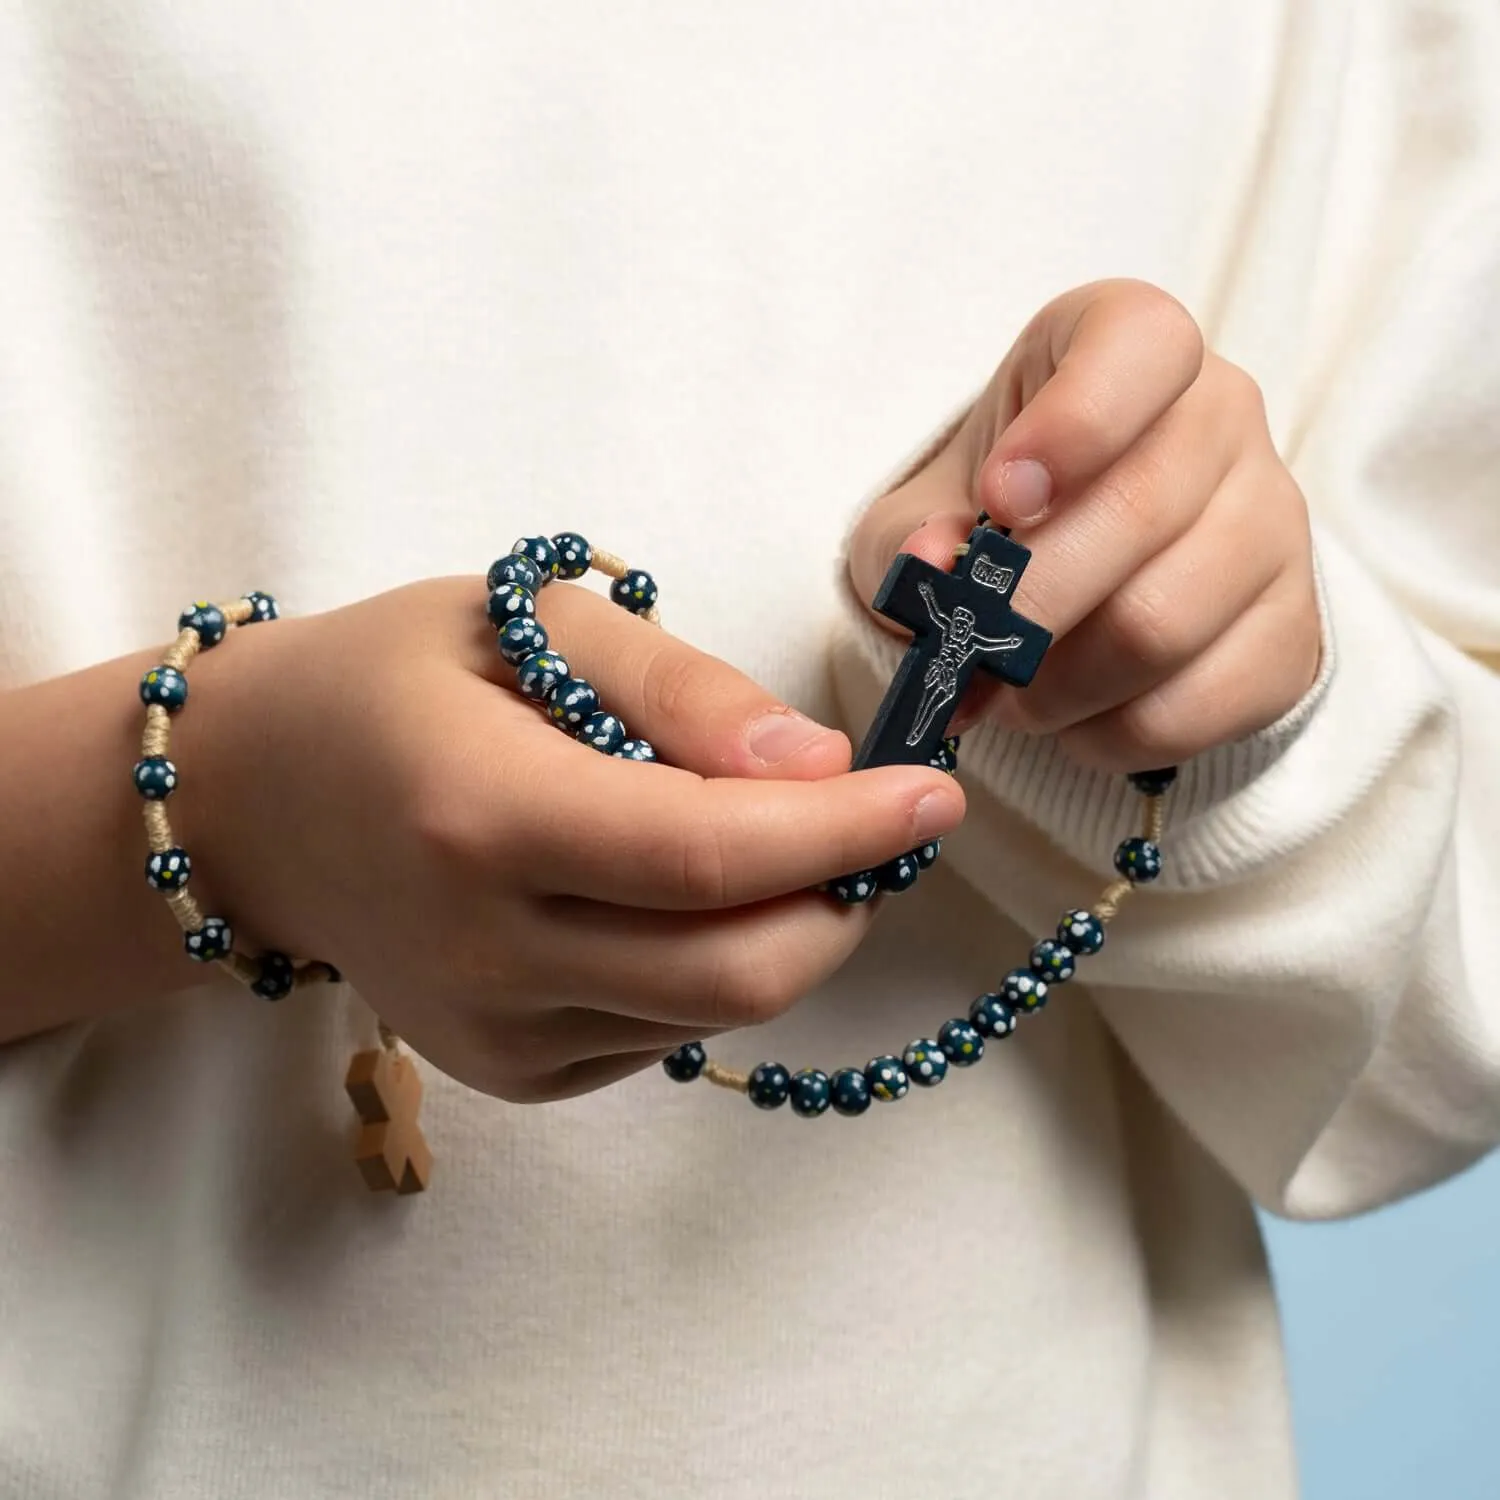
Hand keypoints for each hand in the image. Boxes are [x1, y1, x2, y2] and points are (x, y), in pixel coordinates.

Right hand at [197, 577, 963, 1100]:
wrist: (261, 801)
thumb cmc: (395, 682)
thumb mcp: (530, 625)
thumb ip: (679, 689)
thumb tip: (817, 768)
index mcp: (482, 815)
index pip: (706, 856)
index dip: (842, 833)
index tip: (933, 794)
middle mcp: (484, 950)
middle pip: (734, 971)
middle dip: (844, 901)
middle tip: (875, 825)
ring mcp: (493, 1033)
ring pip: (715, 1016)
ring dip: (792, 935)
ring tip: (782, 846)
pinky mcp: (509, 1073)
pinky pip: (666, 1036)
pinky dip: (713, 968)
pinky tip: (675, 898)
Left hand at [850, 279, 1320, 770]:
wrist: (1072, 578)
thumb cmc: (993, 517)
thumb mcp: (925, 507)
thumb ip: (908, 535)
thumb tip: (930, 569)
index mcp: (1131, 345)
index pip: (1142, 345)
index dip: (1074, 424)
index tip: (999, 499)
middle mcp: (1224, 416)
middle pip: (1143, 513)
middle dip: (1030, 602)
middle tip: (970, 649)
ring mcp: (1273, 523)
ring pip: (1163, 624)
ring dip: (1058, 684)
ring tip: (1007, 693)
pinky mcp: (1291, 631)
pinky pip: (1197, 704)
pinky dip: (1106, 734)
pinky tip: (1069, 719)